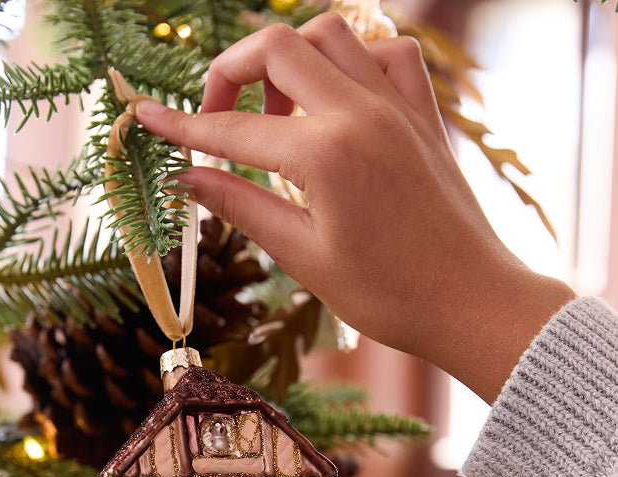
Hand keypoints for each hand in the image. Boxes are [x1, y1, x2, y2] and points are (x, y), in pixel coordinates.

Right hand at [136, 13, 574, 401]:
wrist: (470, 304)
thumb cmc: (389, 295)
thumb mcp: (303, 257)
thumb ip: (243, 207)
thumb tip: (189, 181)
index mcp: (325, 153)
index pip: (233, 129)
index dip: (182, 125)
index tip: (147, 117)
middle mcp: (361, 113)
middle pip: (276, 45)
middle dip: (229, 73)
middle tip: (217, 120)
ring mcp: (398, 107)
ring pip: (332, 33)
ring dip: (288, 57)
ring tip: (276, 112)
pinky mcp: (424, 116)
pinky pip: (390, 53)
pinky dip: (354, 59)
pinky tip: (337, 100)